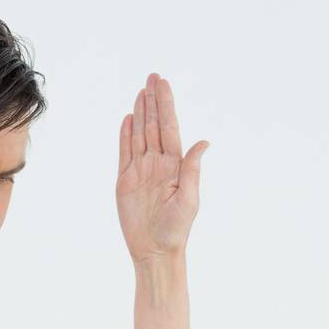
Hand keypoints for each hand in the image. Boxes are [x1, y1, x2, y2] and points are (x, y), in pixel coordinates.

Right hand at [116, 73, 208, 264]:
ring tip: (141, 92)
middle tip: (152, 77)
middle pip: (155, 125)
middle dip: (153, 101)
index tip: (163, 84)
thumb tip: (203, 142)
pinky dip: (125, 135)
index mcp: (174, 166)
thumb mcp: (189, 199)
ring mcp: (141, 170)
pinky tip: (128, 118)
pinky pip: (125, 152)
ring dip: (141, 113)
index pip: (170, 128)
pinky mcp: (125, 180)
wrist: (154, 251)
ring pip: (140, 134)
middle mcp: (158, 164)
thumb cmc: (176, 230)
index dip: (166, 105)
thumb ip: (192, 169)